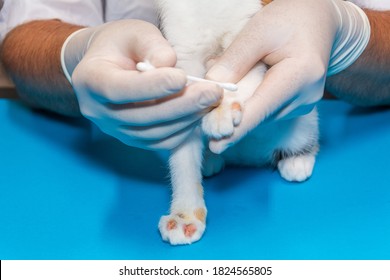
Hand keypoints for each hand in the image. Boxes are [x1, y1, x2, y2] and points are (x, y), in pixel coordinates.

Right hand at [62, 20, 222, 149]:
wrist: (108, 65)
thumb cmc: (122, 46)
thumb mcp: (135, 33)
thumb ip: (153, 46)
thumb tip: (173, 70)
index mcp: (90, 80)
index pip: (119, 89)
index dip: (151, 87)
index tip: (182, 78)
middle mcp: (98, 111)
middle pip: (142, 117)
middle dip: (182, 105)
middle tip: (212, 92)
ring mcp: (115, 130)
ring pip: (154, 133)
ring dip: (187, 118)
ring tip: (210, 100)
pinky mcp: (132, 139)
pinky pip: (160, 142)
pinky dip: (183, 130)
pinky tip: (198, 112)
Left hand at [206, 0, 369, 153]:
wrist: (317, 21)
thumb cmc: (287, 20)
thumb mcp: (257, 32)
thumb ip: (234, 61)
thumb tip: (212, 89)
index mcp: (301, 75)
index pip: (262, 109)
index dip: (237, 129)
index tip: (216, 146)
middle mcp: (306, 97)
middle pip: (260, 115)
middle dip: (232, 110)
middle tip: (213, 93)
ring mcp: (305, 104)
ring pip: (262, 114)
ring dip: (242, 103)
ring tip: (236, 75)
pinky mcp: (299, 106)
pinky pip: (268, 110)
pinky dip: (252, 101)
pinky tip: (249, 81)